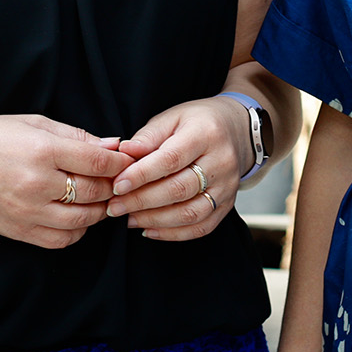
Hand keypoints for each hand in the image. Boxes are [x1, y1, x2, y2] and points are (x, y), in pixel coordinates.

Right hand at [0, 114, 133, 249]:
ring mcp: (28, 211)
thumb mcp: (34, 124)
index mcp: (42, 150)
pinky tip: (76, 216)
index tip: (128, 161)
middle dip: (113, 186)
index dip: (120, 163)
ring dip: (99, 210)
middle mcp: (37, 184)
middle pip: (95, 192)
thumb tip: (114, 145)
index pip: (99, 162)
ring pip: (83, 220)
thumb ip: (76, 137)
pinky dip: (77, 231)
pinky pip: (61, 240)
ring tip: (99, 198)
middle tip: (117, 179)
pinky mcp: (19, 231)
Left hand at [106, 95, 251, 239]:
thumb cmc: (197, 122)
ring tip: (129, 218)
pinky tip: (150, 229)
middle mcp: (221, 162)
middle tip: (115, 207)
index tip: (117, 185)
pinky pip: (201, 227)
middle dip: (141, 201)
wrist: (237, 130)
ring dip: (155, 220)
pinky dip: (173, 233)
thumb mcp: (172, 117)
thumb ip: (148, 137)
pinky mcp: (227, 204)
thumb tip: (123, 153)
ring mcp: (227, 186)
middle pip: (179, 189)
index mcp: (205, 134)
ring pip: (190, 213)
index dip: (141, 175)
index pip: (171, 159)